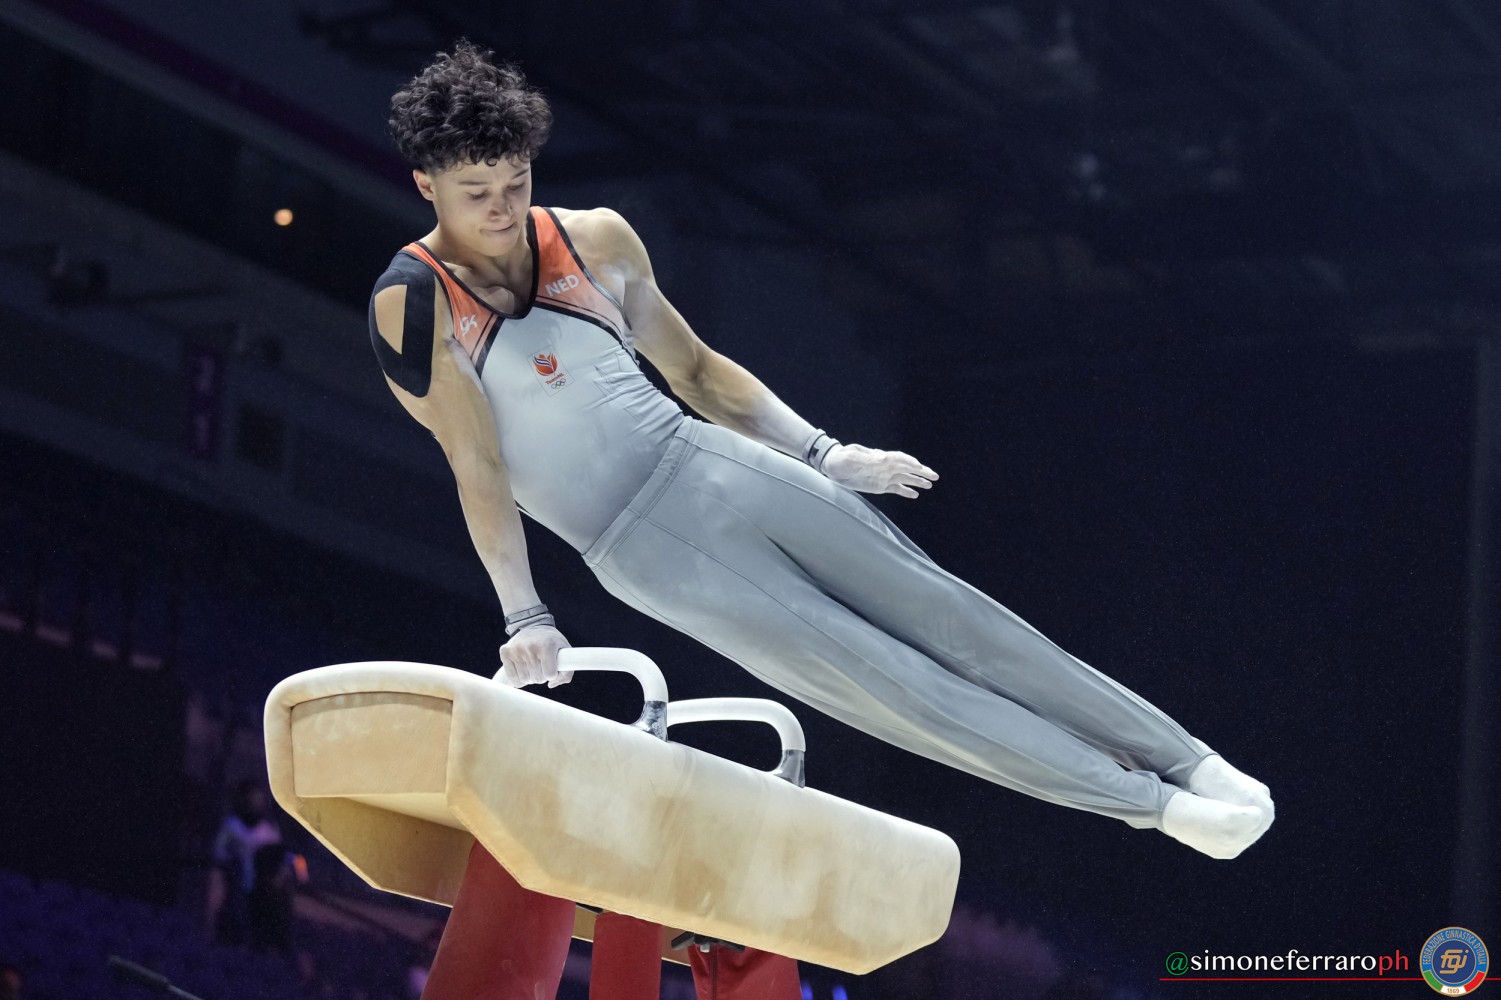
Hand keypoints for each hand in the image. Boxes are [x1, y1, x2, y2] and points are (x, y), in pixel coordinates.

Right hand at [495, 624, 572, 687]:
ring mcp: (516, 650)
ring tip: (532, 665)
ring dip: (530, 677)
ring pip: (525, 680)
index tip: (553, 667)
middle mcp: (530, 647)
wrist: (533, 625)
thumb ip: (567, 671)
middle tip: (542, 665)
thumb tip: (551, 684)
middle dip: (542, 676)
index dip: (553, 674)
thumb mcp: (565, 651)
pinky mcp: (505, 652)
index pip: (550, 675)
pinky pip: (513, 678)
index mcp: (547, 646)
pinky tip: (522, 668)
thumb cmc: (551, 641)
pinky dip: (518, 678)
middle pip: (537, 679)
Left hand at [820, 443, 937, 497]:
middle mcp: (884, 467)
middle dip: (921, 472)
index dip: (910, 463)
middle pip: (906, 468)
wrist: (831, 466)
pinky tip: (915, 495)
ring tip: (930, 484)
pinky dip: (905, 492)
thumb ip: (867, 459)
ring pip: (904, 479)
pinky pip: (895, 489)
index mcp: (879, 458)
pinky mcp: (878, 486)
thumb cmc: (840, 459)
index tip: (920, 467)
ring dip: (917, 481)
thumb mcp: (851, 457)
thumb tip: (884, 459)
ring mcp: (882, 477)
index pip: (899, 459)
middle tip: (935, 476)